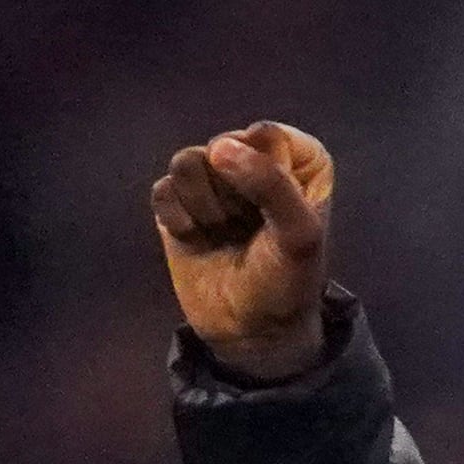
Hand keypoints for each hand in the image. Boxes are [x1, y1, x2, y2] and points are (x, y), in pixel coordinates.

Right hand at [152, 122, 334, 379]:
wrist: (251, 328)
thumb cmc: (287, 279)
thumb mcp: (300, 234)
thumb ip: (271, 184)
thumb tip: (218, 149)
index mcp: (297, 157)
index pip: (265, 135)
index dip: (265, 179)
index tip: (278, 215)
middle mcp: (255, 157)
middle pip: (223, 145)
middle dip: (233, 196)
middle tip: (250, 230)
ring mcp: (213, 177)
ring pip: (187, 162)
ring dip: (206, 210)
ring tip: (225, 234)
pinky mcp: (178, 199)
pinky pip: (163, 190)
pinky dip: (180, 222)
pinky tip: (199, 240)